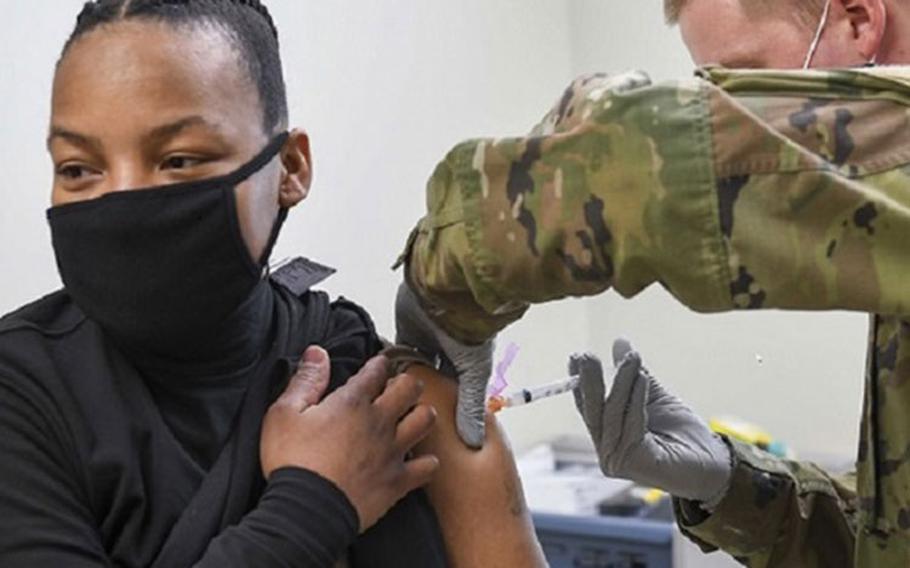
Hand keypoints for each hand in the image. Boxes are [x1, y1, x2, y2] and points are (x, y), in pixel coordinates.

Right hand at [260, 346, 439, 531]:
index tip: (378, 365)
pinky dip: (427, 462)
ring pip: (426, 420)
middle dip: (407, 382)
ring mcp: (392, 451)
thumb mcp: (283, 414)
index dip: (378, 364)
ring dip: (422, 414)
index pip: (376, 371)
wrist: (306, 513)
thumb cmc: (291, 463)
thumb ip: (305, 380)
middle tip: (400, 387)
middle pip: (410, 387)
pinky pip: (428, 466)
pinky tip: (420, 460)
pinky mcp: (398, 480)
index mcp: (352, 403)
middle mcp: (379, 422)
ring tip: (413, 415)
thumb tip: (317, 353)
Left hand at [395, 282, 492, 448]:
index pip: (449, 395)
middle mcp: (443, 356)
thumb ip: (469, 406)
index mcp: (463, 367)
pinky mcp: (406, 330)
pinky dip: (385, 362)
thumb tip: (473, 441)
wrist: (452, 294)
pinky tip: (374, 379)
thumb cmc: (470, 329)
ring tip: (382, 404)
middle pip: (426, 382)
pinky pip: (393, 351)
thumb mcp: (473, 373)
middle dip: (414, 397)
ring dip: (397, 381)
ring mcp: (424, 342)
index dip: (437, 410)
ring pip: (407, 368)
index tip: (424, 430)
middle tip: (397, 419)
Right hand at [571, 339, 731, 505]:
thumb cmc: (682, 433)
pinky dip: (636, 399)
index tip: (576, 357)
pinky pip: (631, 425)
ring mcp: (616, 460)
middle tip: (588, 356)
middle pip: (592, 412)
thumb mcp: (654, 395)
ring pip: (612, 415)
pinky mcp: (632, 464)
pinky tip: (643, 379)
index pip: (587, 406)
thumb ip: (634, 373)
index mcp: (607, 435)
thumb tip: (620, 342)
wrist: (712, 462)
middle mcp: (606, 450)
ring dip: (622, 383)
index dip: (580, 381)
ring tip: (632, 359)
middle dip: (590, 381)